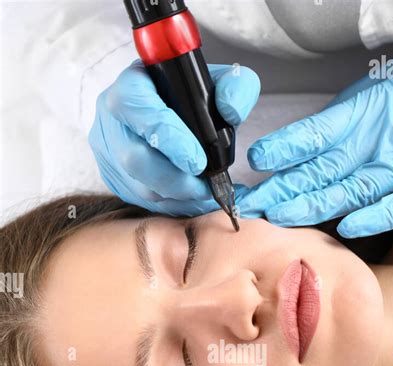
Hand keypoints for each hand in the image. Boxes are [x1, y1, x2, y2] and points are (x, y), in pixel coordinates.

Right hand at [88, 59, 260, 214]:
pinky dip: (169, 205)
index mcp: (131, 86)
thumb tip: (230, 110)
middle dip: (174, 179)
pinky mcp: (114, 179)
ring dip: (175, 196)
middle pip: (133, 159)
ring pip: (138, 186)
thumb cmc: (190, 98)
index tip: (197, 161)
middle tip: (204, 187)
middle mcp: (112, 120)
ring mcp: (108, 153)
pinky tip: (190, 199)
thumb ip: (235, 88)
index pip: (135, 105)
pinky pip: (140, 201)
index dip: (166, 136)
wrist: (165, 111)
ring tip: (202, 193)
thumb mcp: (217, 83)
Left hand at [239, 46, 392, 236]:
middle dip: (282, 188)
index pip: (315, 133)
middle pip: (323, 169)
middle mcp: (380, 140)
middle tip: (250, 204)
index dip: (285, 148)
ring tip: (280, 217)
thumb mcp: (381, 92)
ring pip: (352, 191)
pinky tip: (348, 227)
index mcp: (365, 111)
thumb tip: (302, 149)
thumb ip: (344, 123)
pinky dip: (376, 217)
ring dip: (313, 206)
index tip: (257, 161)